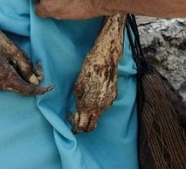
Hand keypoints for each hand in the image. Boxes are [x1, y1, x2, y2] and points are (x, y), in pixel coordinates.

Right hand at [0, 23, 52, 95]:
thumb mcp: (17, 52)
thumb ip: (27, 68)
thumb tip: (36, 82)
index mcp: (6, 77)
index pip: (27, 90)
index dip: (40, 90)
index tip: (51, 87)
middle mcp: (0, 85)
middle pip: (24, 89)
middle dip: (33, 80)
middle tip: (38, 65)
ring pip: (18, 85)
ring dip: (26, 77)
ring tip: (24, 60)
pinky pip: (12, 82)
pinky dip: (19, 76)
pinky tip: (17, 63)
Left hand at [70, 14, 125, 132]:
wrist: (105, 58)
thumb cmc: (88, 69)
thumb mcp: (78, 86)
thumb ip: (78, 102)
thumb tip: (77, 112)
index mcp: (89, 105)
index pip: (82, 127)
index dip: (74, 126)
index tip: (71, 117)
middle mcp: (100, 107)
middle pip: (91, 127)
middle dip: (84, 126)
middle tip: (77, 117)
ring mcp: (108, 102)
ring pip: (98, 115)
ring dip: (91, 113)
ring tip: (86, 101)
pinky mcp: (114, 96)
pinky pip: (104, 106)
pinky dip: (98, 105)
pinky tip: (95, 93)